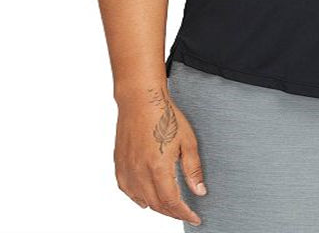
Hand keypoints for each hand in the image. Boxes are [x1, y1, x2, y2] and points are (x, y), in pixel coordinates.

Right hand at [113, 83, 206, 226]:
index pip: (172, 202)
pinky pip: (127, 189)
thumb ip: (192, 169)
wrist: (141, 100)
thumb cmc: (165, 116)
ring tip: (170, 206)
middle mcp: (140, 172)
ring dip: (157, 207)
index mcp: (158, 168)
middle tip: (185, 212)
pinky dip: (137, 198)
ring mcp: (127, 169)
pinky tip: (145, 198)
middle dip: (173, 212)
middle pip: (157, 204)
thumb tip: (199, 191)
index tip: (195, 218)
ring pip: (141, 200)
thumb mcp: (188, 141)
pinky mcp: (119, 164)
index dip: (184, 214)